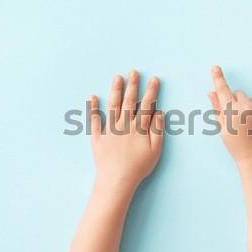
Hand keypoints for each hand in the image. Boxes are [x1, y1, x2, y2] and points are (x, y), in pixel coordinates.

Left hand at [90, 70, 163, 193]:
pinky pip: (94, 120)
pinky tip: (92, 97)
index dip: (151, 91)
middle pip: (129, 101)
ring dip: (115, 90)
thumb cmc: (139, 166)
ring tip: (117, 77)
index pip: (146, 105)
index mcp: (139, 127)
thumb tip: (159, 112)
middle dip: (133, 85)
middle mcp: (124, 124)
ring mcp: (109, 129)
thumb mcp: (155, 150)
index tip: (154, 79)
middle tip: (134, 72)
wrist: (117, 179)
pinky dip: (93, 108)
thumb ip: (158, 129)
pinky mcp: (97, 137)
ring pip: (113, 105)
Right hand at [208, 66, 251, 168]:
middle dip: (235, 102)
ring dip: (248, 106)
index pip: (223, 90)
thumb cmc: (237, 145)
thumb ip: (217, 108)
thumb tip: (211, 92)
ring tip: (250, 124)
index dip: (218, 78)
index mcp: (232, 112)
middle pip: (238, 93)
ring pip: (250, 98)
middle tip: (237, 119)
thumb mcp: (223, 129)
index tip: (216, 67)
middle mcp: (247, 107)